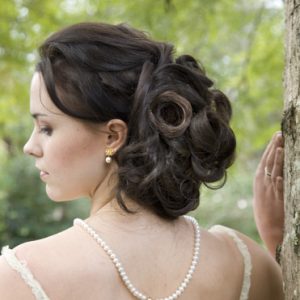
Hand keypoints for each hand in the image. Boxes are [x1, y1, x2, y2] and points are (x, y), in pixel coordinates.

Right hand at [253, 132, 283, 257]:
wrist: (271, 231)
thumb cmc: (267, 217)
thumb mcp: (263, 199)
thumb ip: (267, 187)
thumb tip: (274, 176)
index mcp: (258, 182)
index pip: (264, 162)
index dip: (270, 150)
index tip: (275, 139)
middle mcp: (262, 183)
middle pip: (268, 160)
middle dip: (274, 146)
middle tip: (279, 134)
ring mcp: (269, 187)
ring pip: (272, 166)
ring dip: (277, 152)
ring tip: (281, 140)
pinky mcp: (277, 193)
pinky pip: (278, 177)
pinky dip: (279, 166)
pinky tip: (282, 155)